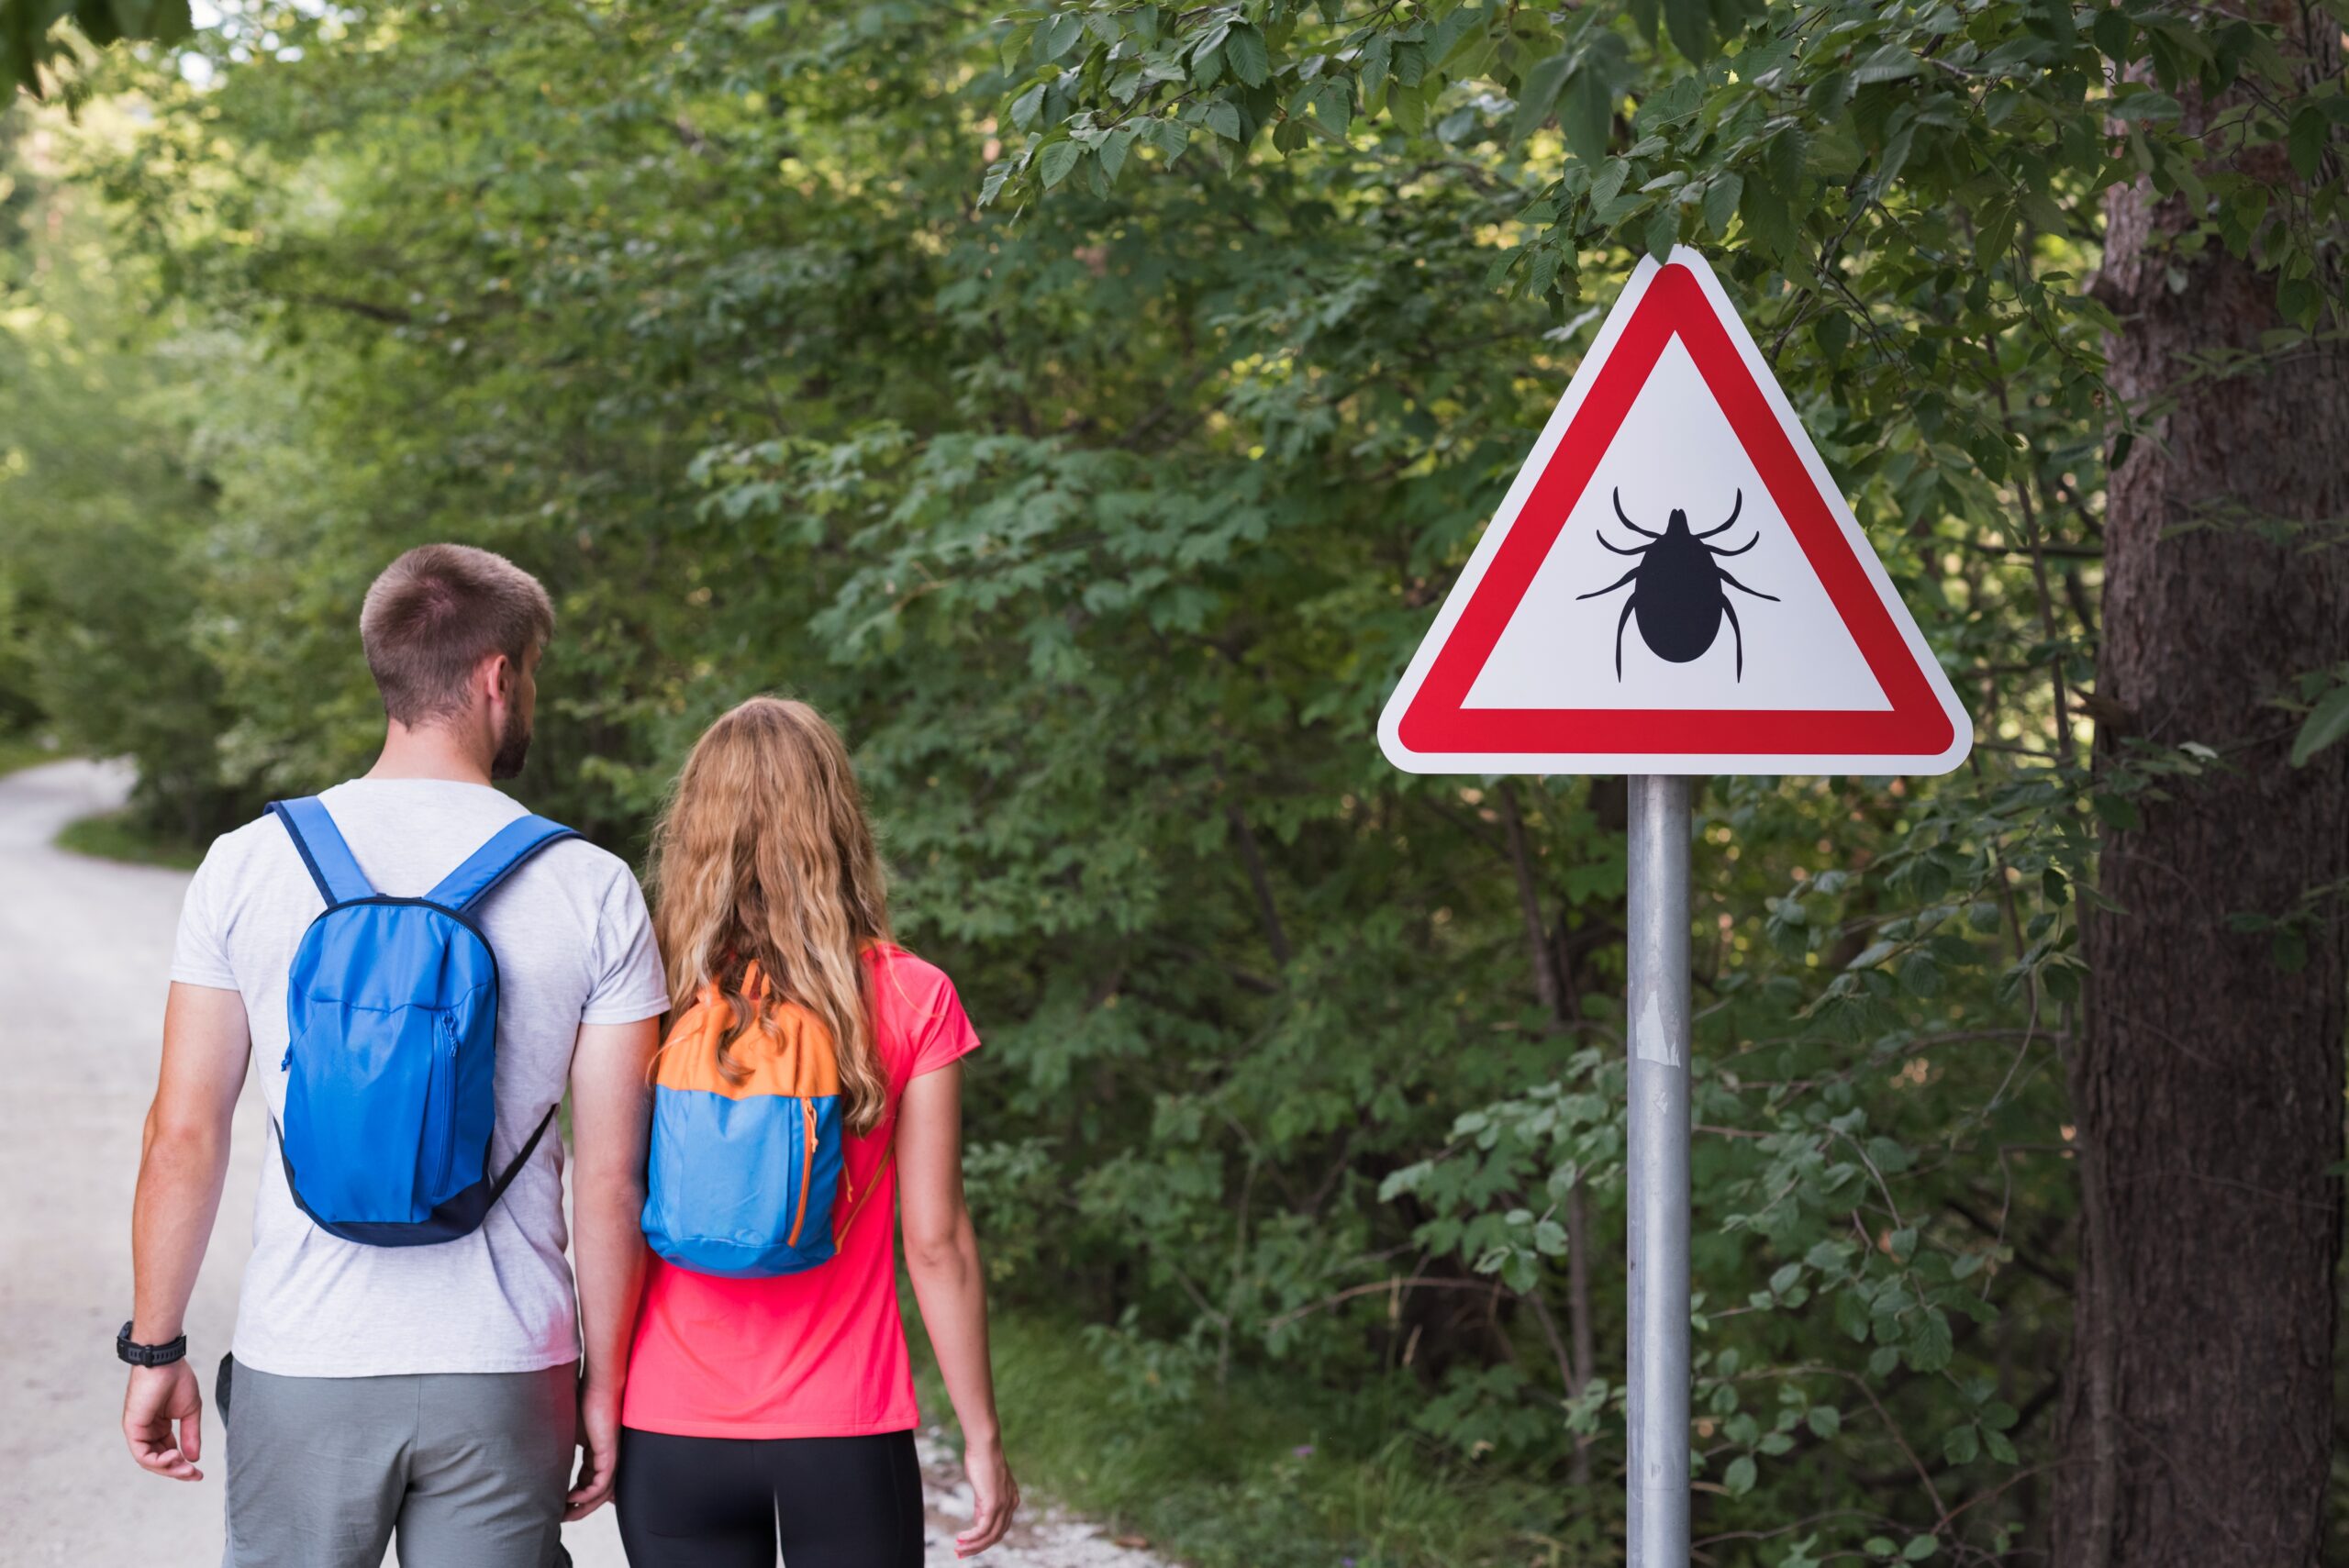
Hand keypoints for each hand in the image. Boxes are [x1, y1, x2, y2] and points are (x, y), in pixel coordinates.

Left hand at [123, 1361, 204, 1480]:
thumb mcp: (190, 1412)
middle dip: (177, 1471)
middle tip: (194, 1475)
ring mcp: (138, 1431)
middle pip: (159, 1461)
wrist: (165, 1362)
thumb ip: (190, 1435)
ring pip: (149, 1461)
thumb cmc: (177, 1380)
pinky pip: (142, 1454)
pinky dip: (157, 1461)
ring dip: (168, 1468)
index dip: (183, 1464)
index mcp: (159, 1427)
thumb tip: (194, 1458)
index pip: (169, 1452)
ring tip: (185, 1468)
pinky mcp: (133, 1429)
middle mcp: (147, 1431)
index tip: (199, 1473)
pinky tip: (174, 1458)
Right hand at [565, 1378, 622, 1520]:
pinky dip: (587, 1494)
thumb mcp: (564, 1431)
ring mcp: (609, 1456)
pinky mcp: (610, 1453)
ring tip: (564, 1514)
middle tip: (559, 1518)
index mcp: (595, 1453)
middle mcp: (604, 1458)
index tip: (555, 1505)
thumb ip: (556, 1446)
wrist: (597, 1384)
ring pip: (601, 1492)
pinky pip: (602, 1482)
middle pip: (595, 1493)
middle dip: (578, 1509)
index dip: (572, 1497)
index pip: (586, 1482)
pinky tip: (571, 1498)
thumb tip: (532, 1455)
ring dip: (583, 1507)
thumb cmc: (580, 1401)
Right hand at [956, 1437, 1018, 1557]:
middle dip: (978, 1548)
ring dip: (973, 1546)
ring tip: (957, 1549)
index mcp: (1011, 1501)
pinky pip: (983, 1529)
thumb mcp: (984, 1488)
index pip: (1000, 1528)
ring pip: (990, 1536)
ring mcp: (1004, 1505)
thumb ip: (982, 1505)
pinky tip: (961, 1538)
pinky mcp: (994, 1504)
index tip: (967, 1545)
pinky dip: (972, 1538)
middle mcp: (1011, 1505)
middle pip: (996, 1536)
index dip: (984, 1540)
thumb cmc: (982, 1461)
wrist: (984, 1445)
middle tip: (960, 1554)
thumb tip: (977, 1521)